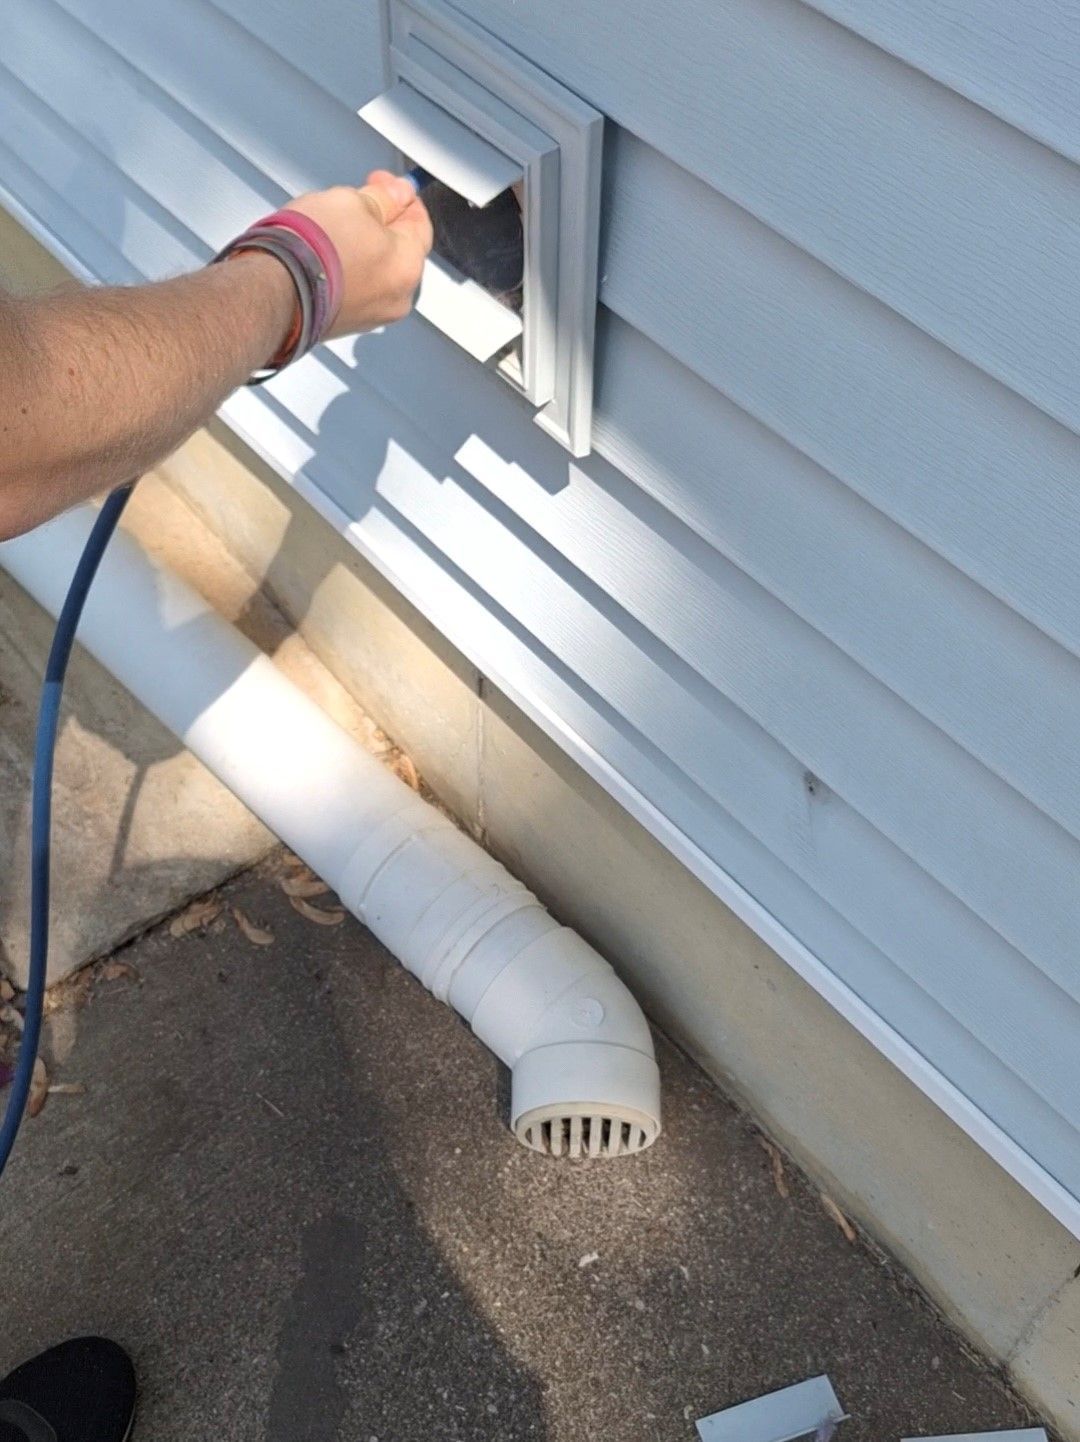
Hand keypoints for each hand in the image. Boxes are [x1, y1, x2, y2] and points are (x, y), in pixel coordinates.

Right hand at [284, 170, 432, 336]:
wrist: (274, 290)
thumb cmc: (312, 249)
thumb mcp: (352, 202)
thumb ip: (383, 198)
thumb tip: (397, 194)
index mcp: (408, 267)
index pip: (421, 225)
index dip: (402, 198)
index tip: (387, 185)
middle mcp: (396, 298)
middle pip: (398, 251)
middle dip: (381, 224)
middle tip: (357, 204)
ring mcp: (371, 316)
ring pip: (376, 272)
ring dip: (361, 248)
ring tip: (331, 230)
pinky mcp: (345, 324)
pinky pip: (355, 290)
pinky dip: (346, 271)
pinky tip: (324, 256)